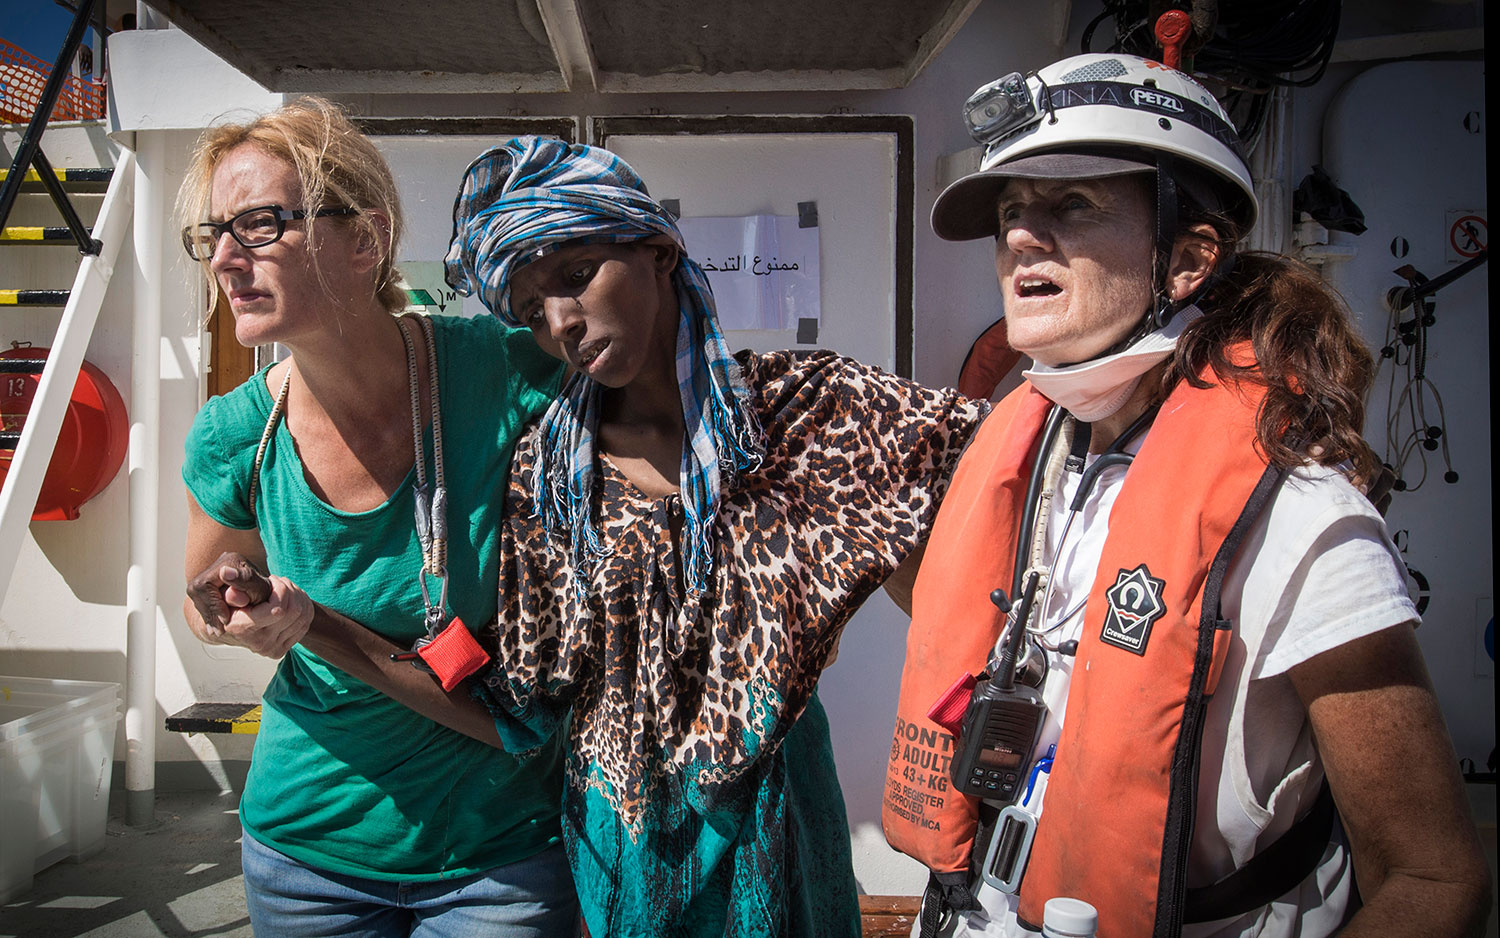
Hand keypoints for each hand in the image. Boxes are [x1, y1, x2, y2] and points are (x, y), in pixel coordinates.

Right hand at [186, 552, 306, 657]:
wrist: (229, 628)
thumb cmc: (230, 604)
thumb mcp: (229, 590)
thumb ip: (234, 583)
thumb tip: (226, 571)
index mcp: (243, 628)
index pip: (279, 609)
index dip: (281, 590)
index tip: (272, 579)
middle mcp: (259, 643)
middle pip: (294, 611)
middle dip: (290, 589)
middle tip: (279, 580)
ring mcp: (272, 649)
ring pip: (302, 616)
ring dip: (297, 596)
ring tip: (284, 588)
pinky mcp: (281, 650)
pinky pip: (304, 624)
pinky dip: (303, 607)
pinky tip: (290, 598)